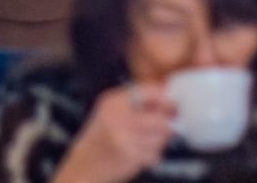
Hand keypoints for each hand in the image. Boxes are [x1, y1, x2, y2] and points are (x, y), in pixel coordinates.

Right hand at [52, 84, 174, 182]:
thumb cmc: (100, 138)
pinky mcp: (129, 157)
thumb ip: (135, 101)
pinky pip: (155, 154)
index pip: (149, 92)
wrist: (83, 165)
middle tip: (165, 128)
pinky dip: (152, 156)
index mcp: (113, 101)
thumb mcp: (110, 111)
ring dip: (159, 142)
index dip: (166, 99)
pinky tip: (140, 155)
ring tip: (146, 143)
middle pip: (160, 119)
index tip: (172, 106)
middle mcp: (117, 117)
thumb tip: (167, 91)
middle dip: (166, 125)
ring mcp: (123, 138)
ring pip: (160, 138)